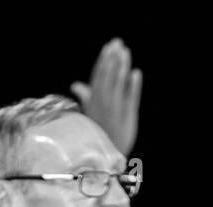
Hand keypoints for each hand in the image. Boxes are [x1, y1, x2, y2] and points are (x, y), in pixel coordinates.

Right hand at [71, 38, 141, 155]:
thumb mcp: (88, 114)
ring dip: (121, 67)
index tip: (108, 47)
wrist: (103, 159)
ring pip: (118, 84)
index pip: (98, 77)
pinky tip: (136, 73)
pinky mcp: (128, 117)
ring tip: (126, 52)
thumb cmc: (95, 134)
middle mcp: (103, 103)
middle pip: (107, 77)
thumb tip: (76, 85)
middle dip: (112, 59)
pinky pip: (130, 99)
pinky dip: (133, 86)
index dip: (103, 61)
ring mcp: (115, 110)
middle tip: (117, 42)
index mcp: (93, 102)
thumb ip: (86, 97)